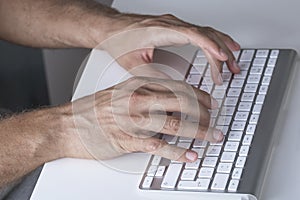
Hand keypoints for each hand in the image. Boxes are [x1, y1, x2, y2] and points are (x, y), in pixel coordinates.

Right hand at [69, 76, 223, 161]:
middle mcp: (139, 100)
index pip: (178, 87)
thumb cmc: (93, 109)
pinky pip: (159, 147)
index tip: (211, 103)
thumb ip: (146, 95)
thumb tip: (170, 103)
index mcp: (138, 86)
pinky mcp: (128, 141)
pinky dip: (177, 152)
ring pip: (176, 124)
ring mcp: (134, 121)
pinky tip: (189, 155)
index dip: (199, 95)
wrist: (67, 124)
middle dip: (204, 113)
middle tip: (215, 122)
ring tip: (212, 137)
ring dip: (199, 132)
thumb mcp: (121, 92)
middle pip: (182, 103)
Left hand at [100, 14, 240, 82]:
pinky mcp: (175, 28)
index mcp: (161, 30)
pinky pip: (200, 32)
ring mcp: (174, 25)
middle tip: (232, 71)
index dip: (211, 46)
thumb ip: (154, 76)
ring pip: (206, 32)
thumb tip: (171, 91)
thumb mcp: (133, 64)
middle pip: (205, 35)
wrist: (109, 28)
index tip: (224, 58)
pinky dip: (213, 41)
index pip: (194, 35)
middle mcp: (171, 25)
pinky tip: (221, 48)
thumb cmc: (117, 40)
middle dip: (222, 53)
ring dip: (222, 47)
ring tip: (234, 64)